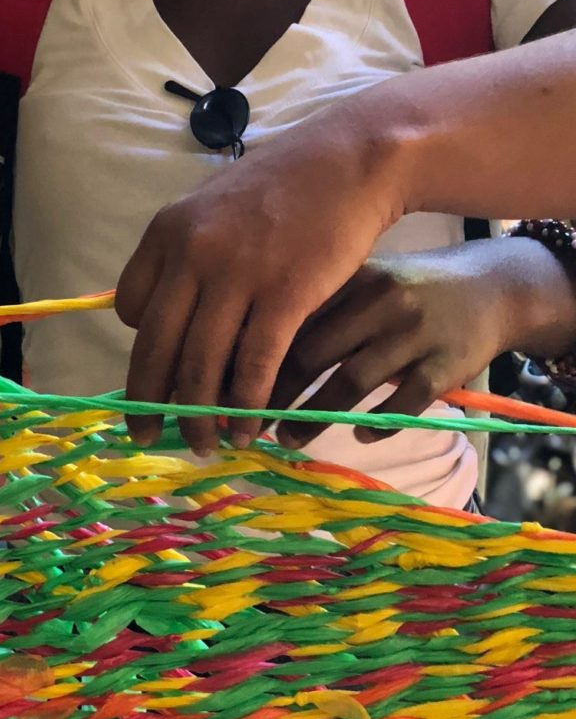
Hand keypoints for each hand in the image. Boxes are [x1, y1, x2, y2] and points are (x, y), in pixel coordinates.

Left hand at [117, 104, 405, 454]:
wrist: (349, 161)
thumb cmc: (285, 186)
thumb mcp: (215, 206)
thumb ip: (187, 253)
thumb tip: (161, 311)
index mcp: (167, 230)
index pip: (129, 306)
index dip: (141, 345)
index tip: (158, 373)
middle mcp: (192, 252)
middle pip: (156, 345)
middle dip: (151, 402)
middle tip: (152, 439)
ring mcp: (237, 274)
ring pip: (201, 364)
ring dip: (200, 416)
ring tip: (205, 444)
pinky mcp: (284, 295)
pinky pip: (254, 366)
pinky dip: (247, 406)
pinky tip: (249, 429)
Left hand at [272, 236, 575, 448]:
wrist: (489, 288)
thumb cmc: (409, 288)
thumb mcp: (364, 281)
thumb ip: (320, 307)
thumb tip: (250, 352)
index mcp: (352, 277)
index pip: (291, 319)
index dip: (256, 356)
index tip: (229, 386)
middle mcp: (380, 301)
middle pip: (313, 353)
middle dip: (275, 394)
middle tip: (248, 422)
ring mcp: (414, 334)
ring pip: (351, 382)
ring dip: (313, 417)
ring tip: (287, 440)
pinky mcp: (445, 366)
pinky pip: (401, 402)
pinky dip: (374, 424)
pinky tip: (356, 437)